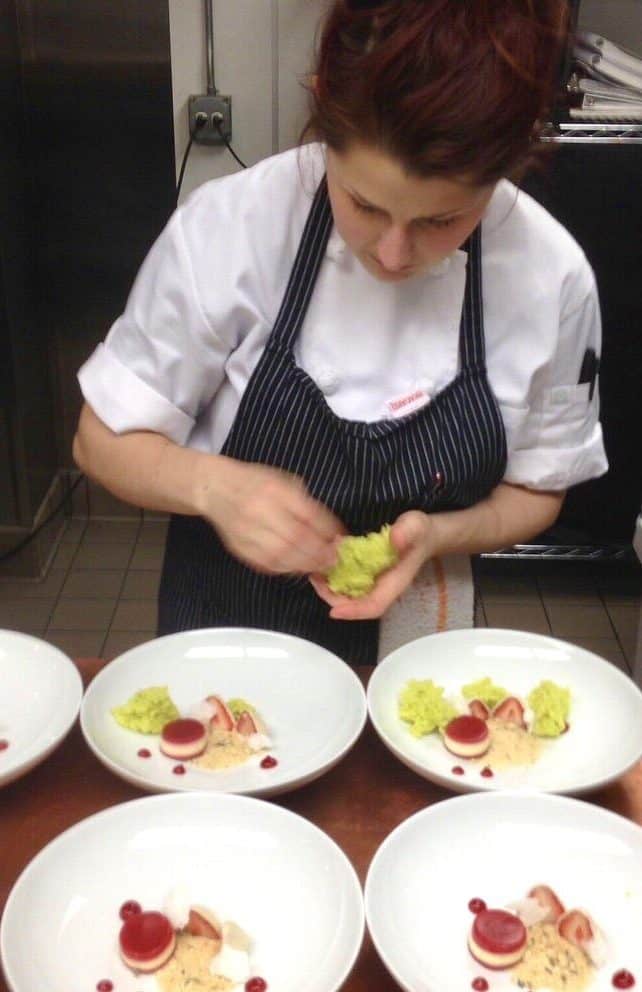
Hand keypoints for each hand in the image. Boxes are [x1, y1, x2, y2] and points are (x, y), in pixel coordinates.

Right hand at [200, 458, 344, 574]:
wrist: (214, 488)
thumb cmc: (254, 481)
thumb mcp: (282, 479)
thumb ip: (304, 502)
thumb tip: (329, 528)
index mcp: (274, 489)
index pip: (307, 514)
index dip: (328, 530)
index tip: (341, 538)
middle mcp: (260, 511)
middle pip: (296, 538)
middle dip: (319, 552)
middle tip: (334, 559)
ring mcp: (247, 532)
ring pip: (282, 555)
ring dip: (305, 564)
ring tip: (320, 567)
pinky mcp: (239, 548)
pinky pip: (267, 564)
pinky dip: (287, 569)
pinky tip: (298, 568)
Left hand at [309, 510, 435, 619]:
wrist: (422, 533)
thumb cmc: (419, 532)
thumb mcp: (416, 526)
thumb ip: (408, 532)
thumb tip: (396, 539)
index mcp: (395, 583)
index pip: (374, 606)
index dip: (354, 611)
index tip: (333, 611)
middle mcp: (383, 588)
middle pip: (356, 605)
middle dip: (334, 598)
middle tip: (316, 580)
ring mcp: (374, 583)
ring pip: (350, 596)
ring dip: (330, 589)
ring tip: (316, 573)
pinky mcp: (367, 575)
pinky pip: (348, 584)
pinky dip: (334, 578)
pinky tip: (323, 564)